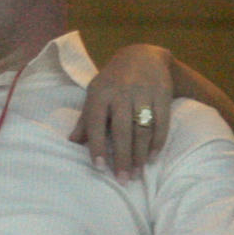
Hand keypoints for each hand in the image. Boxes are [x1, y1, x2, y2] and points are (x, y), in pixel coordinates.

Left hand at [71, 43, 172, 181]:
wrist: (142, 55)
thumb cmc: (113, 81)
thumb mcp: (95, 94)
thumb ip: (85, 119)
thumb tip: (71, 143)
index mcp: (100, 93)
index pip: (96, 122)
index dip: (97, 145)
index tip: (99, 167)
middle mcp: (121, 92)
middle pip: (122, 129)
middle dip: (122, 156)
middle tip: (122, 179)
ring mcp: (143, 92)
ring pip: (142, 128)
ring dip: (140, 154)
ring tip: (136, 173)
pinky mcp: (162, 94)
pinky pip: (161, 122)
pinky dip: (157, 141)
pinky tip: (152, 157)